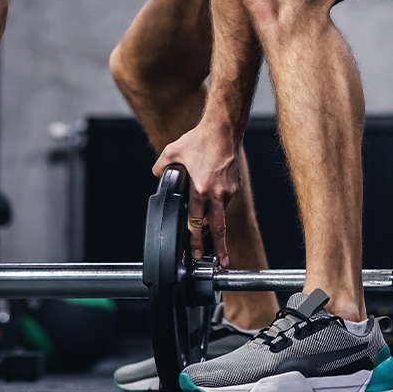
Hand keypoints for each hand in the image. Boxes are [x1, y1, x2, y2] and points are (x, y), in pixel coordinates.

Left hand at [153, 123, 241, 267]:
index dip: (195, 239)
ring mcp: (228, 190)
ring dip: (218, 228)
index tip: (196, 252)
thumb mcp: (172, 151)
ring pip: (221, 214)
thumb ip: (162, 166)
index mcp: (200, 188)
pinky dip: (219, 207)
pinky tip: (214, 207)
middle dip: (218, 247)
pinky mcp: (235, 185)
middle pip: (217, 227)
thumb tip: (157, 174)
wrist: (223, 129)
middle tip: (219, 261)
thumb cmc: (200, 139)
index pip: (196, 221)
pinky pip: (226, 201)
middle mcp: (216, 192)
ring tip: (218, 245)